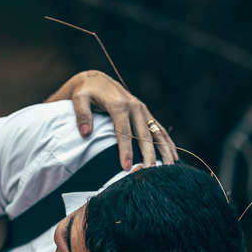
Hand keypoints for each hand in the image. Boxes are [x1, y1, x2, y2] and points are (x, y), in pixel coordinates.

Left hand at [49, 70, 177, 168]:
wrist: (96, 80)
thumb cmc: (86, 93)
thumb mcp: (79, 99)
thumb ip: (82, 115)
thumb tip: (86, 133)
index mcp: (118, 104)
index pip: (124, 131)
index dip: (126, 150)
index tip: (126, 166)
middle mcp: (134, 106)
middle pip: (144, 134)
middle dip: (148, 153)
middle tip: (150, 171)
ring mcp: (142, 109)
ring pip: (156, 131)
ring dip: (164, 148)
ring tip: (169, 166)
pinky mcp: (145, 113)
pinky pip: (159, 128)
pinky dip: (167, 142)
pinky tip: (173, 155)